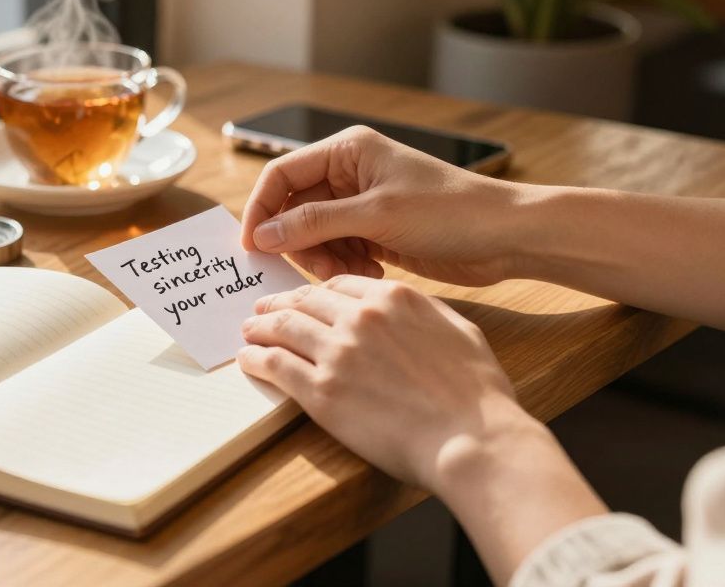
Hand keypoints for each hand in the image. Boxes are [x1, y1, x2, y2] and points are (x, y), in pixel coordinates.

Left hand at [238, 275, 539, 491]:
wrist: (470, 438)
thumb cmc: (476, 393)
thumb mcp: (457, 329)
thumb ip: (422, 312)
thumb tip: (403, 310)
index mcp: (393, 298)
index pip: (339, 285)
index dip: (315, 292)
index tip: (304, 299)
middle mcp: (360, 318)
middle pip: (305, 301)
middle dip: (279, 303)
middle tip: (261, 310)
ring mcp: (337, 353)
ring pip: (284, 328)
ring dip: (260, 328)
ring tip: (248, 332)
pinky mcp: (321, 392)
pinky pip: (276, 366)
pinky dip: (256, 359)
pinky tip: (248, 360)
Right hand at [240, 125, 527, 285]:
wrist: (505, 236)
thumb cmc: (449, 211)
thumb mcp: (375, 216)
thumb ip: (314, 224)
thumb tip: (262, 235)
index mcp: (347, 150)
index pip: (281, 174)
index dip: (261, 209)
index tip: (253, 248)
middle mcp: (350, 173)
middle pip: (294, 209)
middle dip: (299, 242)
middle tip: (317, 271)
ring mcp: (362, 204)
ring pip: (314, 235)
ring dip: (324, 259)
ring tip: (353, 274)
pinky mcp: (376, 231)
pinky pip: (339, 250)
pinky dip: (345, 266)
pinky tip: (372, 273)